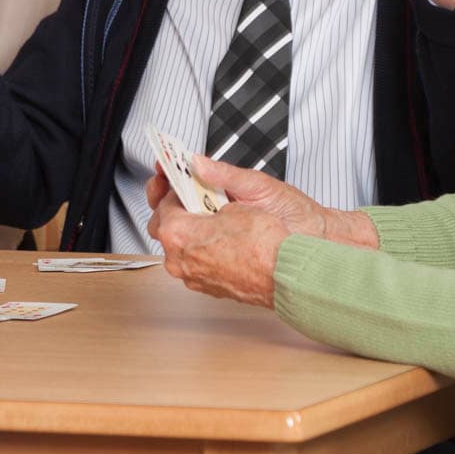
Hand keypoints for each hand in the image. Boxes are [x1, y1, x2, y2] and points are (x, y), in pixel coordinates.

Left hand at [149, 154, 378, 306]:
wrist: (290, 276)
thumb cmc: (268, 243)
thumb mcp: (240, 199)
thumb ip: (212, 179)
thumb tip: (199, 166)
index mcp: (178, 234)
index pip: (163, 205)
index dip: (176, 190)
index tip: (185, 182)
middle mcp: (180, 260)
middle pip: (164, 229)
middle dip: (175, 210)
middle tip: (192, 196)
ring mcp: (193, 277)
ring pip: (179, 248)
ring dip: (188, 230)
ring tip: (208, 215)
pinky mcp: (208, 287)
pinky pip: (196, 263)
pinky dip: (201, 248)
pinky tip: (218, 236)